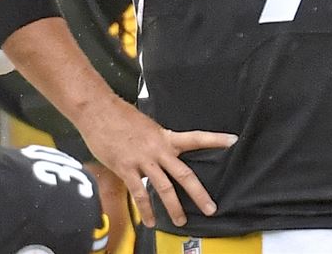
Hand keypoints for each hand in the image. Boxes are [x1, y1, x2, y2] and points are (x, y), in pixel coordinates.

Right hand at [77, 96, 236, 227]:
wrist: (98, 111)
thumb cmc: (120, 116)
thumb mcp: (146, 126)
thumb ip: (157, 141)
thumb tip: (163, 152)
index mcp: (165, 136)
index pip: (196, 137)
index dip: (215, 139)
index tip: (233, 140)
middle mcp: (158, 149)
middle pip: (184, 174)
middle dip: (198, 193)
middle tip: (211, 207)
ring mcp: (142, 160)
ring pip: (164, 188)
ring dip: (174, 207)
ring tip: (181, 221)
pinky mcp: (126, 168)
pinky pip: (139, 193)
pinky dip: (146, 209)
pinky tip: (150, 221)